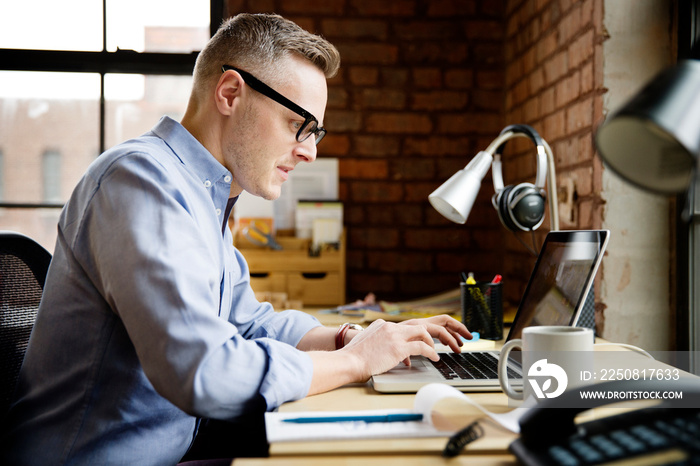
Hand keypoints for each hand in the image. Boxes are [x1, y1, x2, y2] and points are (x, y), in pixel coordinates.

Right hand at [342, 316, 469, 379]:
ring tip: (443, 350)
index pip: (407, 327)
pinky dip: (431, 352)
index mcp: (383, 325)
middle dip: (437, 330)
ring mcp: (394, 335)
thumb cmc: (354, 359)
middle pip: (420, 324)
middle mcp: (390, 326)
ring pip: (424, 332)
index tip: (427, 341)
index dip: (419, 335)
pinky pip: (422, 347)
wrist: (348, 361)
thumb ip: (380, 343)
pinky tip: (435, 358)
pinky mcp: (398, 346)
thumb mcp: (367, 344)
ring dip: (436, 341)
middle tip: (447, 338)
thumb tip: (389, 352)